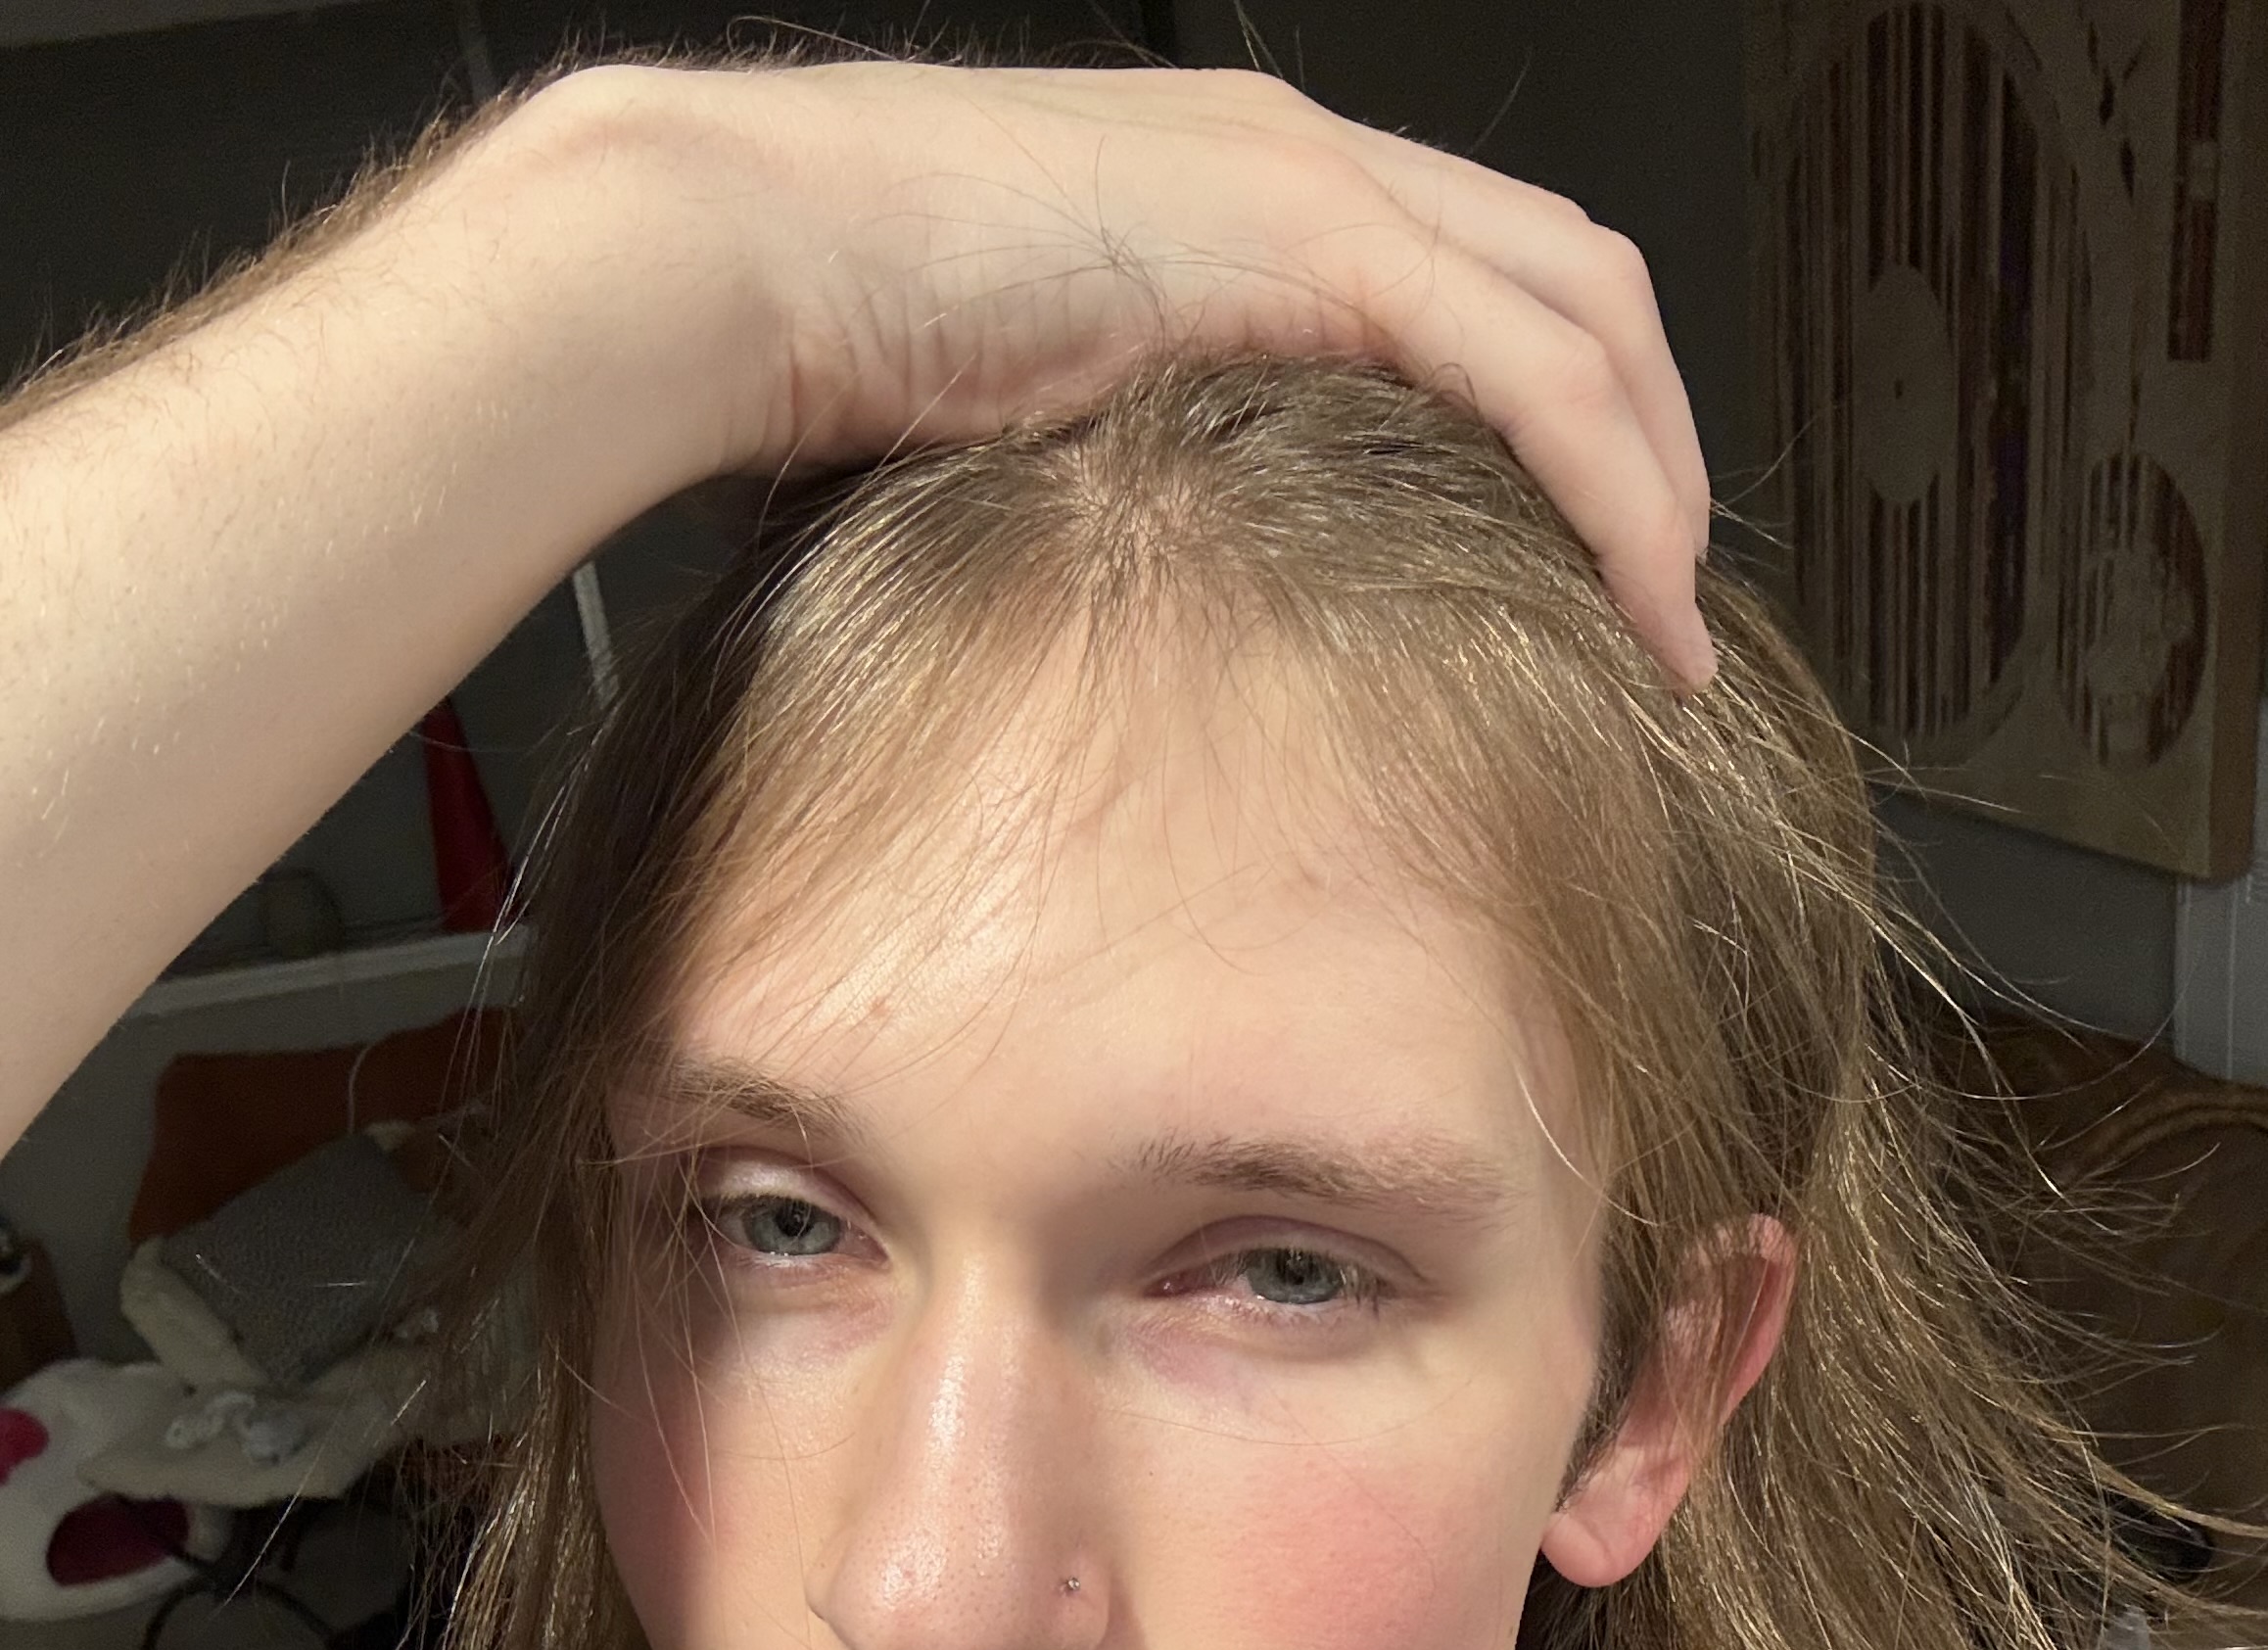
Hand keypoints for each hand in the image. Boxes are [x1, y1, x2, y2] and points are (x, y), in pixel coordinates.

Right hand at [544, 59, 1715, 689]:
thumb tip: (1145, 574)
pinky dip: (1610, 490)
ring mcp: (1319, 187)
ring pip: (1586, 313)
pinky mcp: (1306, 244)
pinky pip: (1527, 371)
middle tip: (1669, 600)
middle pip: (1579, 278)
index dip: (1576, 416)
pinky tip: (1640, 601)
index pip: (1487, 279)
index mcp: (1255, 188)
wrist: (741, 251)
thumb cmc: (829, 331)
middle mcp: (1314, 160)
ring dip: (1661, 480)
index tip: (1595, 560)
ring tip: (1674, 631)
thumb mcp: (1023, 403)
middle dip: (1658, 445)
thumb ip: (1128, 449)